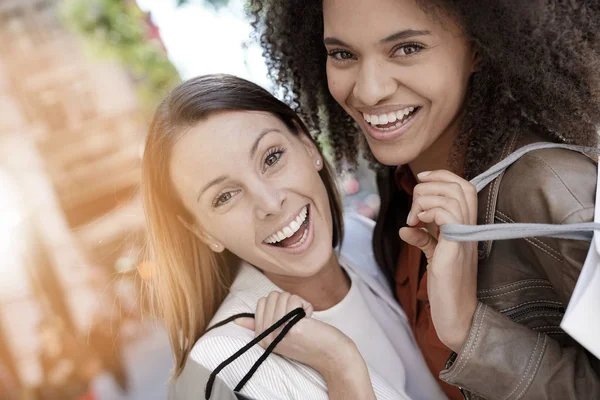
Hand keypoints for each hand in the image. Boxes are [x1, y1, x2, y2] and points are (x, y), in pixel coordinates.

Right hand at [235, 291, 355, 373]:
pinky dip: (306, 305)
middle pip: (272, 296)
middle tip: (298, 320)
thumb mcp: (280, 335)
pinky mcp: (290, 326)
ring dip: (298, 304)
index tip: (290, 320)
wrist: (331, 355)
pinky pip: (294, 299)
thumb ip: (261, 325)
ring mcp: (277, 332)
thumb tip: (238, 320)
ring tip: (304, 320)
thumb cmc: (309, 341)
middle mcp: (266, 336)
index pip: (262, 302)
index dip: (280, 305)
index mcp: (261, 337)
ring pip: (284, 296)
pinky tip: (310, 320)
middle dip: (289, 302)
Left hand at [400, 170, 478, 351]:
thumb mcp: (433, 255)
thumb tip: (405, 229)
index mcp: (466, 225)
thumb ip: (423, 238)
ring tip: (414, 220)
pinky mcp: (456, 247)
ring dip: (426, 200)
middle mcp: (470, 227)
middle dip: (431, 185)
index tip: (420, 179)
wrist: (455, 313)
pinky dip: (428, 212)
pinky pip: (447, 214)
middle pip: (459, 185)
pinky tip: (417, 225)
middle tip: (413, 209)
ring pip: (452, 196)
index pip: (464, 186)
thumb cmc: (446, 285)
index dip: (442, 175)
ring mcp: (465, 236)